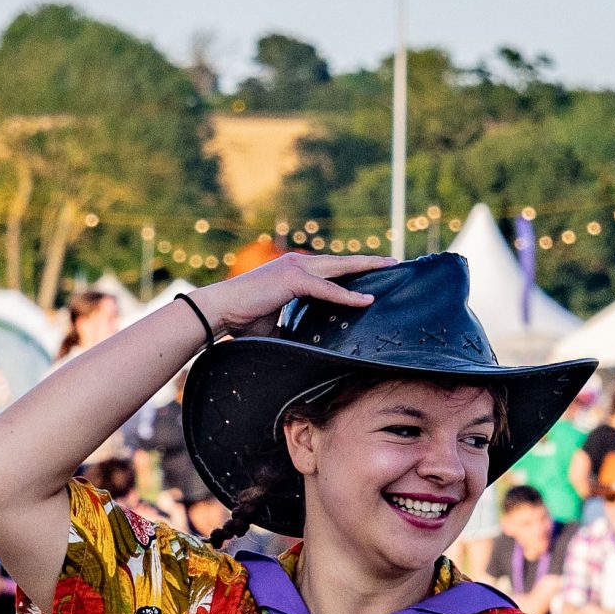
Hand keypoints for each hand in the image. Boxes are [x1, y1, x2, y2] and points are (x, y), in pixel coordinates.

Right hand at [194, 252, 382, 337]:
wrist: (220, 311)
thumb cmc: (244, 321)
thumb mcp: (278, 326)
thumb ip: (296, 329)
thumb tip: (310, 351)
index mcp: (294, 272)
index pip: (330, 270)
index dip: (352, 272)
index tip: (373, 274)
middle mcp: (297, 264)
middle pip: (341, 263)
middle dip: (368, 262)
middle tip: (394, 262)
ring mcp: (295, 268)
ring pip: (340, 268)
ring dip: (366, 268)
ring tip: (390, 267)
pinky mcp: (292, 279)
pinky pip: (327, 289)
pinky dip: (347, 296)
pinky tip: (367, 300)